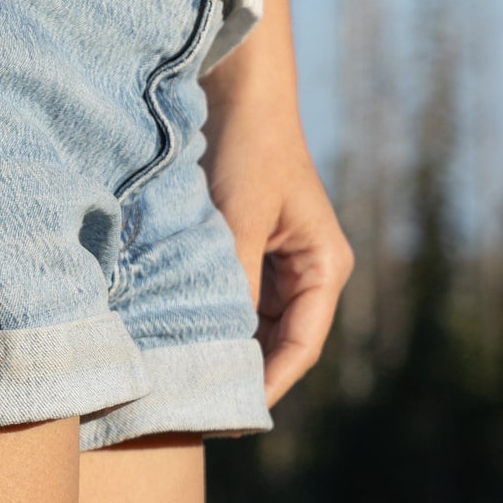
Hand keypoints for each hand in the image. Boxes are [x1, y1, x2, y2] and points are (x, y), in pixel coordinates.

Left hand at [203, 74, 352, 404]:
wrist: (235, 89)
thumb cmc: (249, 146)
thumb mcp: (239, 221)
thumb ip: (234, 286)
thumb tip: (217, 350)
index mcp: (324, 268)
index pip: (300, 348)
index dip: (267, 384)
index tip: (230, 413)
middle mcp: (306, 275)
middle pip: (276, 348)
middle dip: (241, 375)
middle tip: (196, 410)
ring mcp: (276, 269)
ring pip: (251, 332)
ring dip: (221, 352)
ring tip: (184, 384)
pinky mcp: (246, 258)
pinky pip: (231, 307)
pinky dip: (208, 324)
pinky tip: (177, 344)